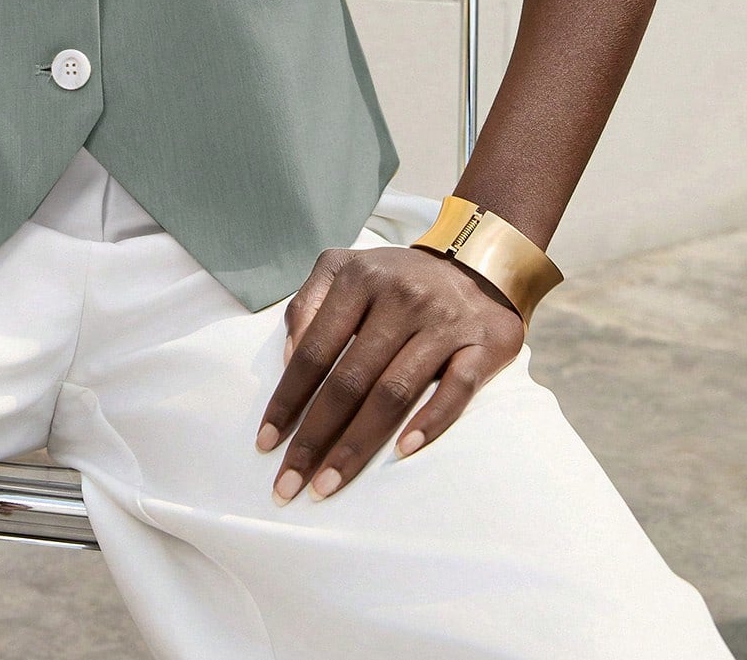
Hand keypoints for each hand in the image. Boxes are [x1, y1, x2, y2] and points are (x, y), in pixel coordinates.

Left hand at [254, 243, 523, 500]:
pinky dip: (430, 421)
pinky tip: (403, 451)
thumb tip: (288, 359)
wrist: (475, 262)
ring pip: (394, 392)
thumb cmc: (395, 279)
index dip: (288, 398)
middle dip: (315, 437)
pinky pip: (455, 390)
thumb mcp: (344, 269)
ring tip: (330, 484)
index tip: (266, 442)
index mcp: (358, 279)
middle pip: (350, 380)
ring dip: (359, 444)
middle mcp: (400, 298)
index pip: (314, 350)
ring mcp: (442, 322)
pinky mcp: (481, 344)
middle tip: (291, 483)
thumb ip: (309, 304)